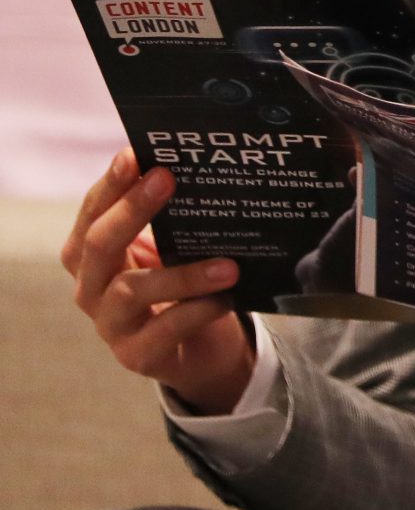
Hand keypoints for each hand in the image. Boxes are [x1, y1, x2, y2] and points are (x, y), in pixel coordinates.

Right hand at [61, 149, 254, 414]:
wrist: (204, 351)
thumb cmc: (186, 289)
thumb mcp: (177, 251)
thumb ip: (177, 221)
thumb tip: (205, 172)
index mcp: (93, 255)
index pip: (93, 212)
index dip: (111, 184)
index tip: (134, 154)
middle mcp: (91, 287)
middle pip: (100, 244)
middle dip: (132, 209)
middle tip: (168, 179)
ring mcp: (110, 324)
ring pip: (133, 290)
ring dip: (182, 274)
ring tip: (228, 265)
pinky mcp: (136, 356)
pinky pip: (164, 330)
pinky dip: (197, 311)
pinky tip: (227, 299)